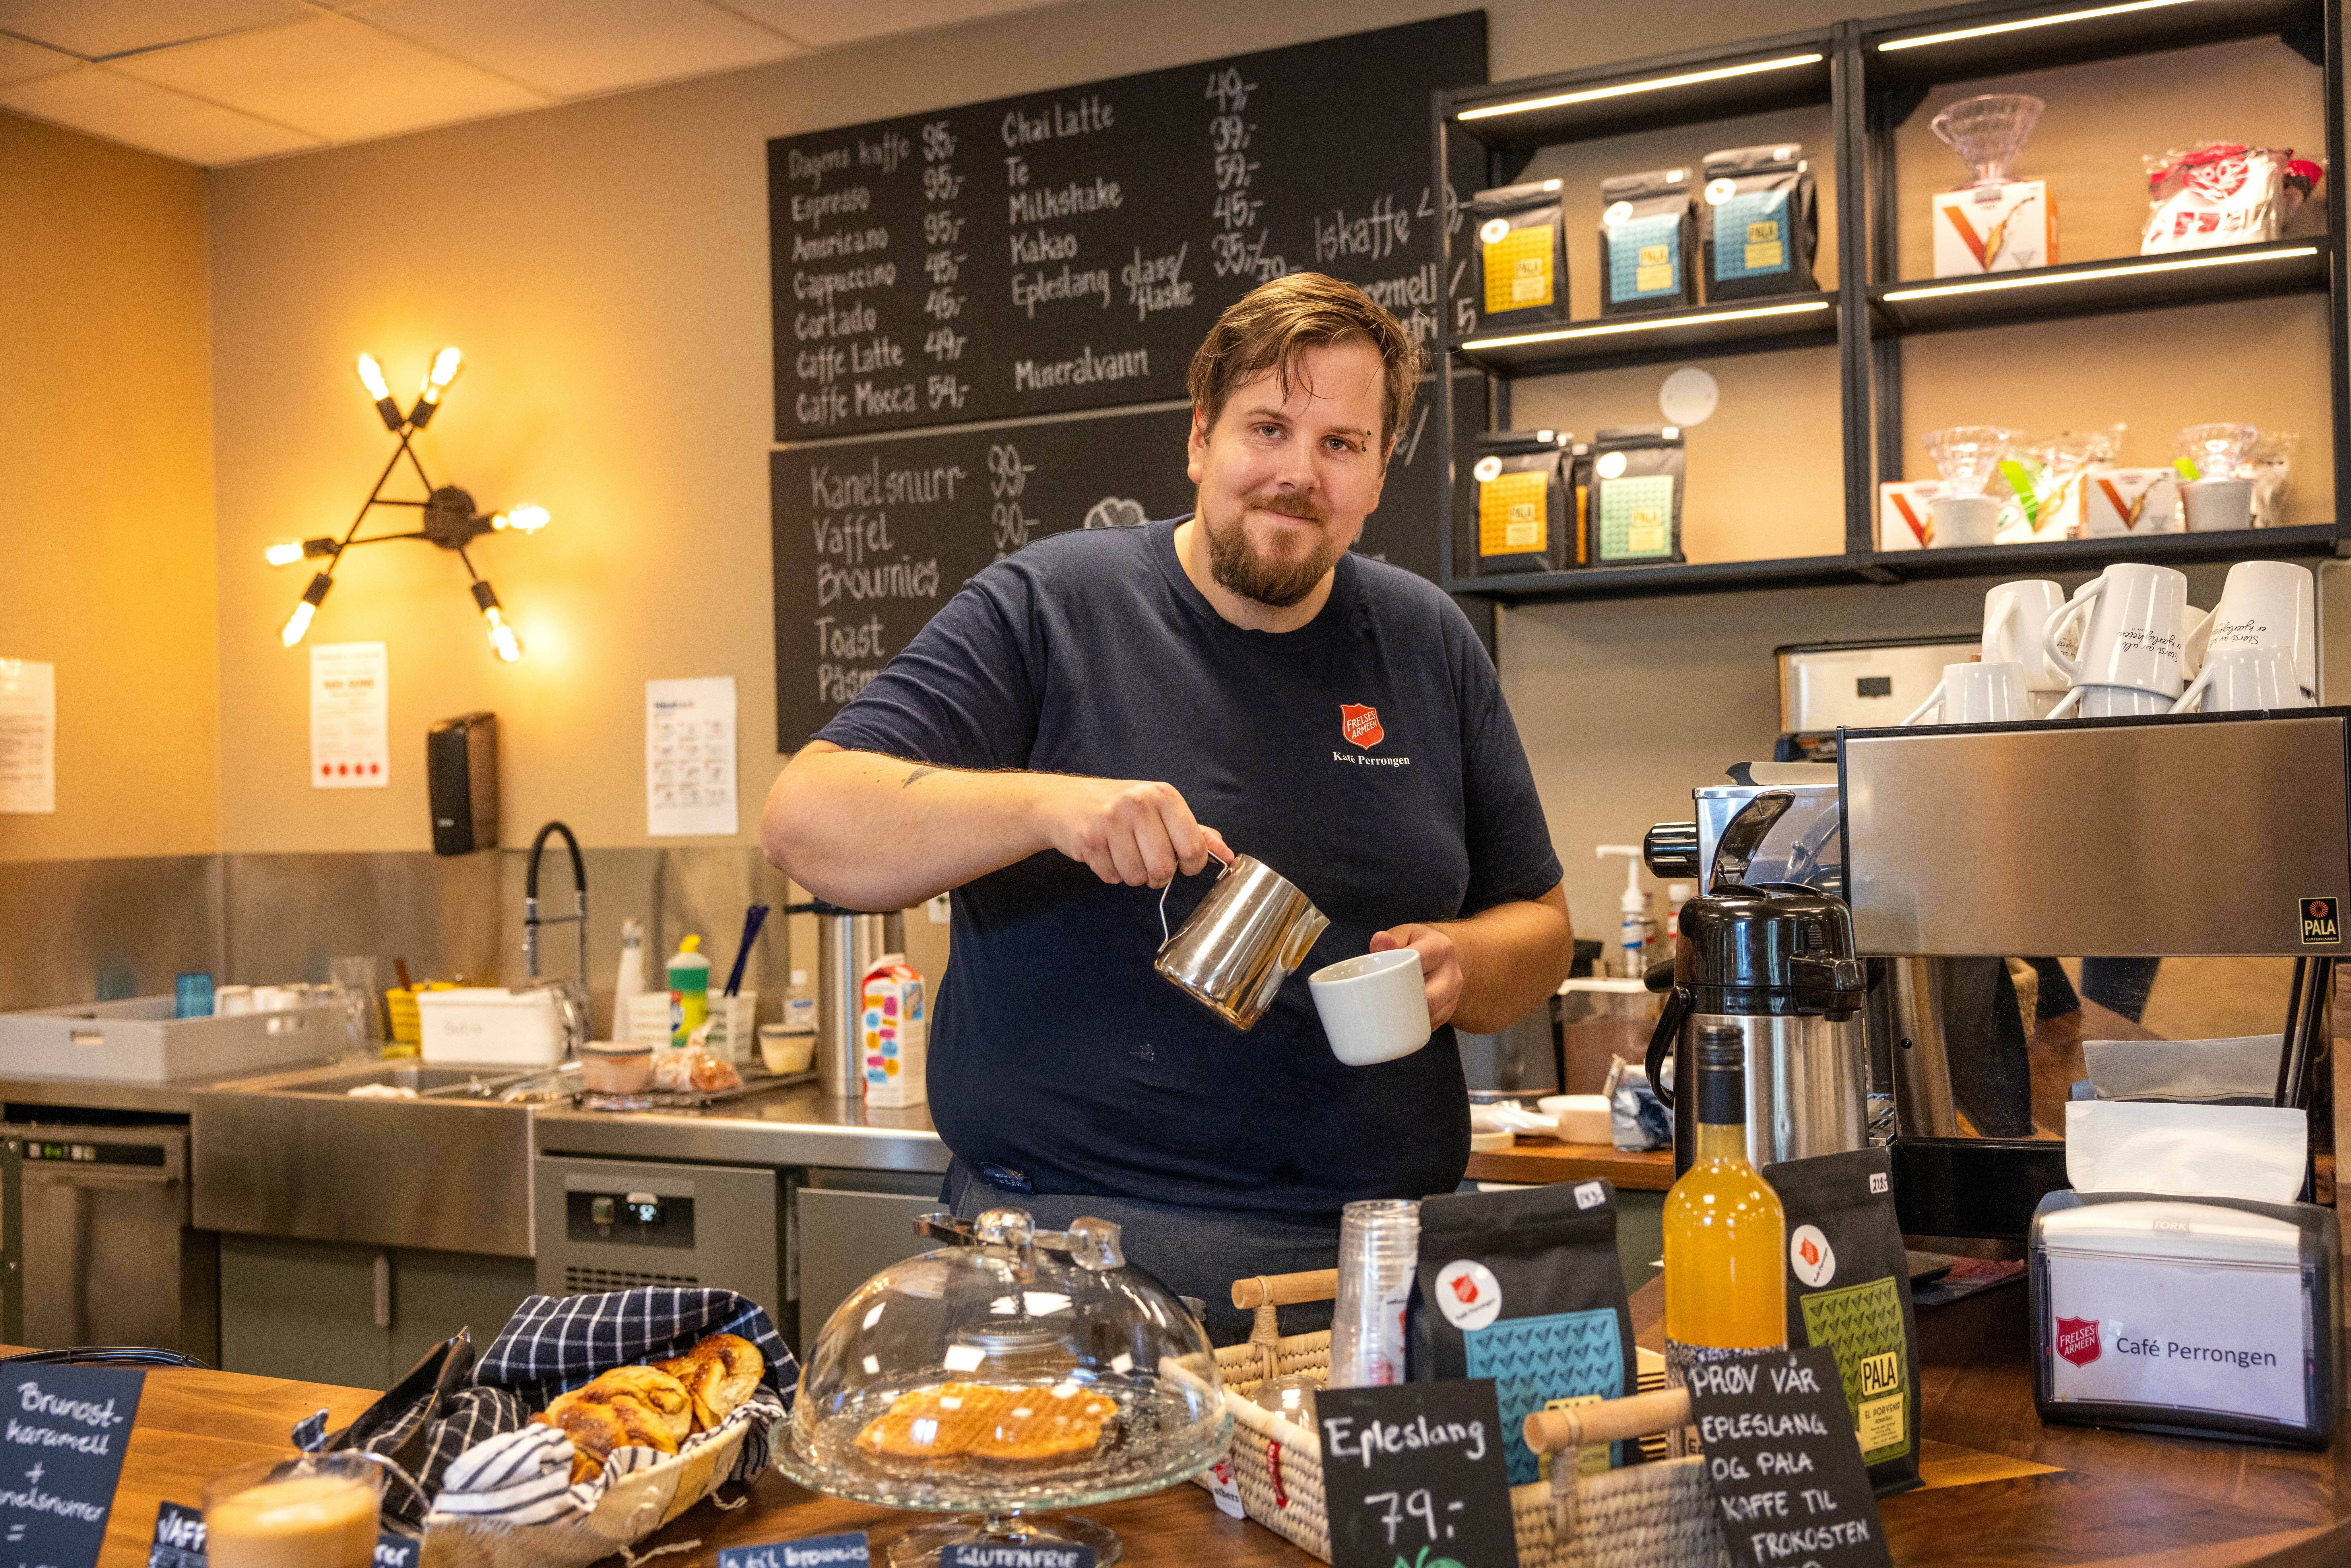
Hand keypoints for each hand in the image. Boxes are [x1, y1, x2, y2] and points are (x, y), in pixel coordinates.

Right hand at [1029, 774, 1232, 886]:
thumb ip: (1194, 832)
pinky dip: (1110, 873)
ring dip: (1132, 875)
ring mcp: (1111, 820)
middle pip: (1164, 868)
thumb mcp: (1159, 810)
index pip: (1193, 847)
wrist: (1063, 801)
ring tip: (1123, 854)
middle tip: (1147, 860)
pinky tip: (1105, 853)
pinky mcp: (1089, 838)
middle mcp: (1139, 804)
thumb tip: (1229, 854)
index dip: (1190, 865)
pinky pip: (1112, 877)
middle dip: (1158, 875)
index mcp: (1164, 795)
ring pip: (1137, 877)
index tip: (1180, 861)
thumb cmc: (1118, 807)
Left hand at [1370, 922, 1462, 1027]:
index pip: (1419, 963)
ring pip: (1431, 1014)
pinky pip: (1433, 1022)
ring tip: (1390, 1011)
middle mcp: (1452, 971)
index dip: (1398, 975)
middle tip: (1380, 1002)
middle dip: (1403, 1003)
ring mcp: (1455, 993)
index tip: (1378, 981)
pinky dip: (1417, 1023)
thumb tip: (1379, 941)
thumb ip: (1390, 940)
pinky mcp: (1451, 1008)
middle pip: (1428, 997)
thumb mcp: (1403, 935)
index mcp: (1440, 947)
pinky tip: (1404, 1019)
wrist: (1440, 954)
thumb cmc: (1416, 943)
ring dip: (1410, 1017)